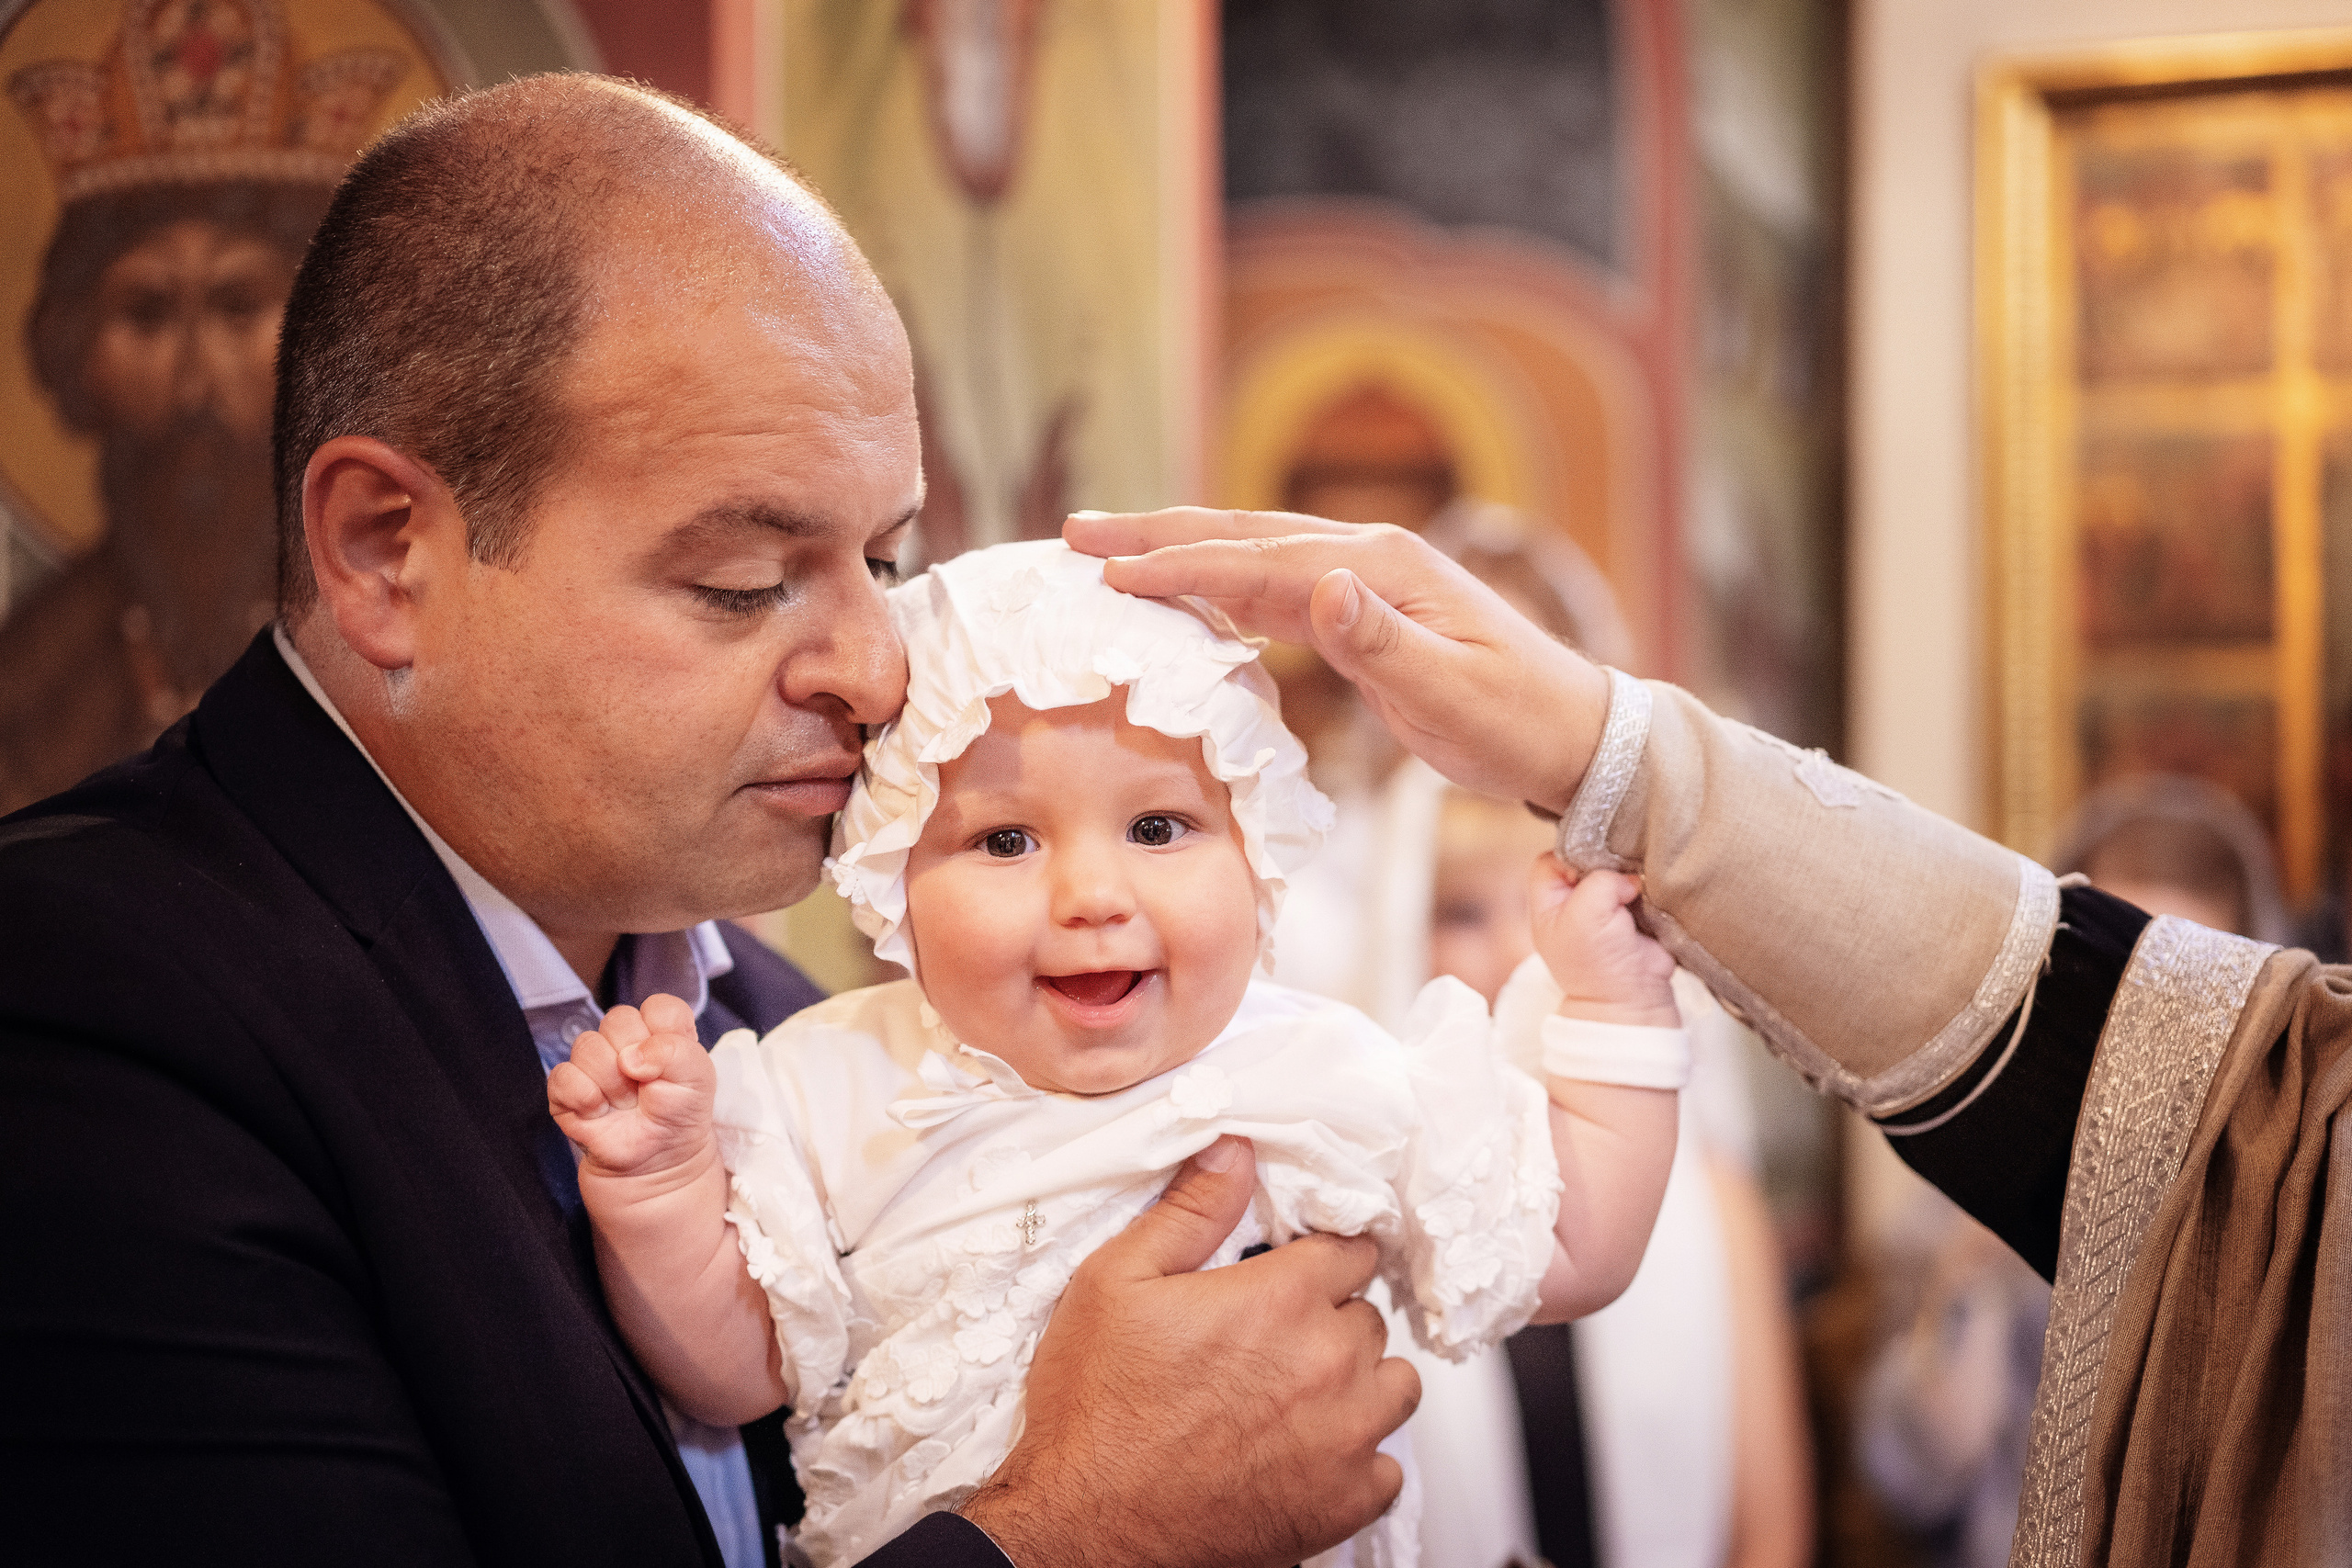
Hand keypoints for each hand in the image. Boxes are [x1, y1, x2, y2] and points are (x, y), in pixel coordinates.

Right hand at [547, 993, 714, 1180]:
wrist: (658, 1161)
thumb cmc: (679, 1114)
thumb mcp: (698, 1078)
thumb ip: (676, 1051)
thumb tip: (631, 1056)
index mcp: (660, 1030)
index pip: (658, 1007)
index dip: (665, 1033)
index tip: (671, 1063)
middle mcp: (624, 1040)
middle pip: (618, 1019)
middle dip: (636, 1060)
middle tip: (645, 1087)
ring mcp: (593, 1062)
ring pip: (588, 1045)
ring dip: (612, 1083)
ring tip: (625, 1103)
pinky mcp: (566, 1089)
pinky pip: (563, 1076)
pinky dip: (585, 1096)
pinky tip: (599, 1111)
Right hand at [960, 1136, 1418, 1567]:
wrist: (1086, 1526)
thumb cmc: (1096, 1412)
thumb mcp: (1116, 1282)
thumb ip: (1190, 1211)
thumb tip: (1234, 1150)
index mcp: (1279, 1300)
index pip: (1353, 1249)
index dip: (1322, 1258)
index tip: (1299, 1274)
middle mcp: (1327, 1363)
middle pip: (1367, 1318)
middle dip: (1329, 1322)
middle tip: (1273, 1343)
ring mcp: (1343, 1438)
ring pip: (1394, 1387)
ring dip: (1358, 1385)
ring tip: (1300, 1395)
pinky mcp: (1343, 1503)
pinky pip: (1388, 1468)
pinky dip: (1357, 1461)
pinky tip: (1307, 1455)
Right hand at [1065, 506, 1611, 813]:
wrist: (1574, 733)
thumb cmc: (1517, 721)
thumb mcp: (1453, 693)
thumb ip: (1383, 643)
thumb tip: (1326, 585)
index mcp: (1383, 568)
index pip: (1261, 562)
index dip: (1182, 565)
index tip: (1110, 573)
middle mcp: (1368, 558)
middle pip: (1244, 536)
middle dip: (1157, 534)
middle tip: (1076, 534)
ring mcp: (1366, 580)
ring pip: (1252, 556)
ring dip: (1179, 552)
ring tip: (1107, 553)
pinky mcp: (1365, 611)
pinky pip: (1273, 590)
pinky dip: (1218, 586)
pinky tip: (1183, 593)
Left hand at [1531, 859, 1677, 1025]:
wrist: (1633, 1000)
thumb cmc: (1597, 964)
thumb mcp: (1584, 914)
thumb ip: (1600, 881)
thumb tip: (1628, 877)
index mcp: (1549, 904)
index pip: (1551, 860)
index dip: (1570, 854)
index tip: (1594, 860)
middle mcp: (1574, 903)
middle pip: (1586, 861)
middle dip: (1605, 859)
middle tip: (1622, 865)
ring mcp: (1605, 908)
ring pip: (1616, 871)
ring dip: (1630, 873)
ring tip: (1639, 881)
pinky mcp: (1634, 914)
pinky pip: (1641, 887)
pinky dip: (1648, 886)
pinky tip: (1651, 890)